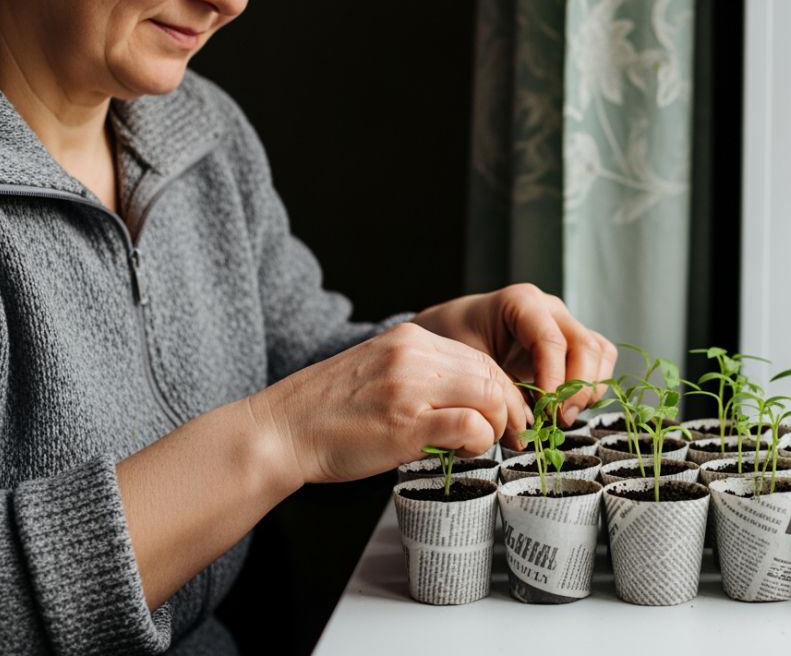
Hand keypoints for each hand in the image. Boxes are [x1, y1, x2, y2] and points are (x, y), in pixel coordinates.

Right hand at [253, 322, 527, 484]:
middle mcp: (412, 355)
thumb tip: (468, 400)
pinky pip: (469, 425)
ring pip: (489, 394)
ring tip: (480, 443)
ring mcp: (409, 388)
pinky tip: (464, 451)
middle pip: (492, 373)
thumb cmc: (327, 413)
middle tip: (509, 434)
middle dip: (510, 407)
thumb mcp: (380, 373)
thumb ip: (422, 378)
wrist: (280, 432)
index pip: (479, 357)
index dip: (503, 389)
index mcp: (409, 339)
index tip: (506, 413)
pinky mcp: (405, 424)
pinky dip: (478, 440)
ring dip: (497, 424)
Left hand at [412, 284, 617, 429]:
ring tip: (564, 416)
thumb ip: (499, 391)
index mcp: (521, 302)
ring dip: (590, 389)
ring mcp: (565, 323)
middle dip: (577, 388)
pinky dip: (592, 386)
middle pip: (585, 345)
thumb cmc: (457, 340)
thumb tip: (526, 430)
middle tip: (559, 420)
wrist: (453, 329)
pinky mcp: (572, 342)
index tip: (546, 412)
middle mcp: (550, 309)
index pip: (551, 340)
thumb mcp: (469, 362)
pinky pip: (599, 360)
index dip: (554, 379)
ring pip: (599, 352)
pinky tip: (569, 406)